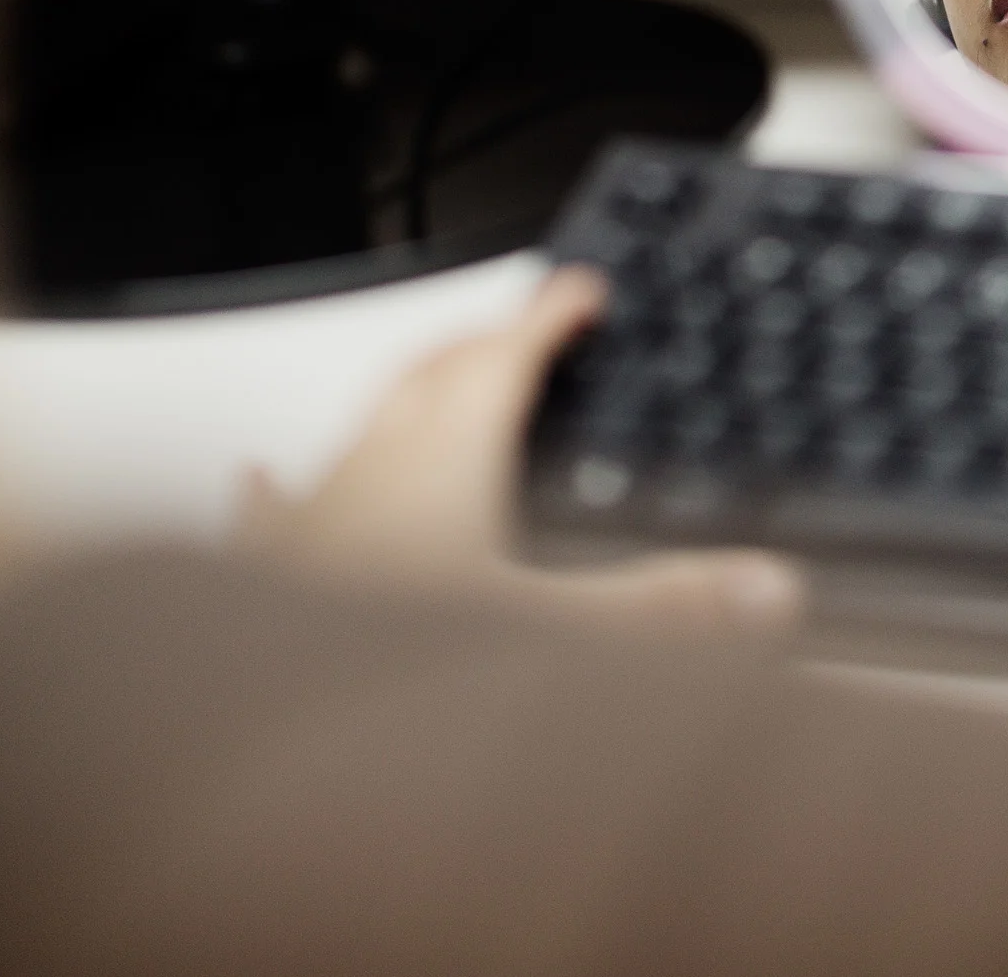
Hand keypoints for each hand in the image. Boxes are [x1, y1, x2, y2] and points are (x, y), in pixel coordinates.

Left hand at [241, 266, 802, 633]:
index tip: (581, 289)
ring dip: (405, 399)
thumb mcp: (553, 639)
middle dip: (481, 342)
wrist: (241, 718)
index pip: (508, 354)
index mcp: (446, 457)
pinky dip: (292, 481)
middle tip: (521, 330)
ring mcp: (313, 511)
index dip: (551, 314)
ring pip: (362, 424)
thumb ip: (663, 610)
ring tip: (431, 388)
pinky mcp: (263, 566)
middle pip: (433, 372)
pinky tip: (266, 476)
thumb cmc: (380, 666)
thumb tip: (765, 587)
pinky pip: (280, 500)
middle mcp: (372, 465)